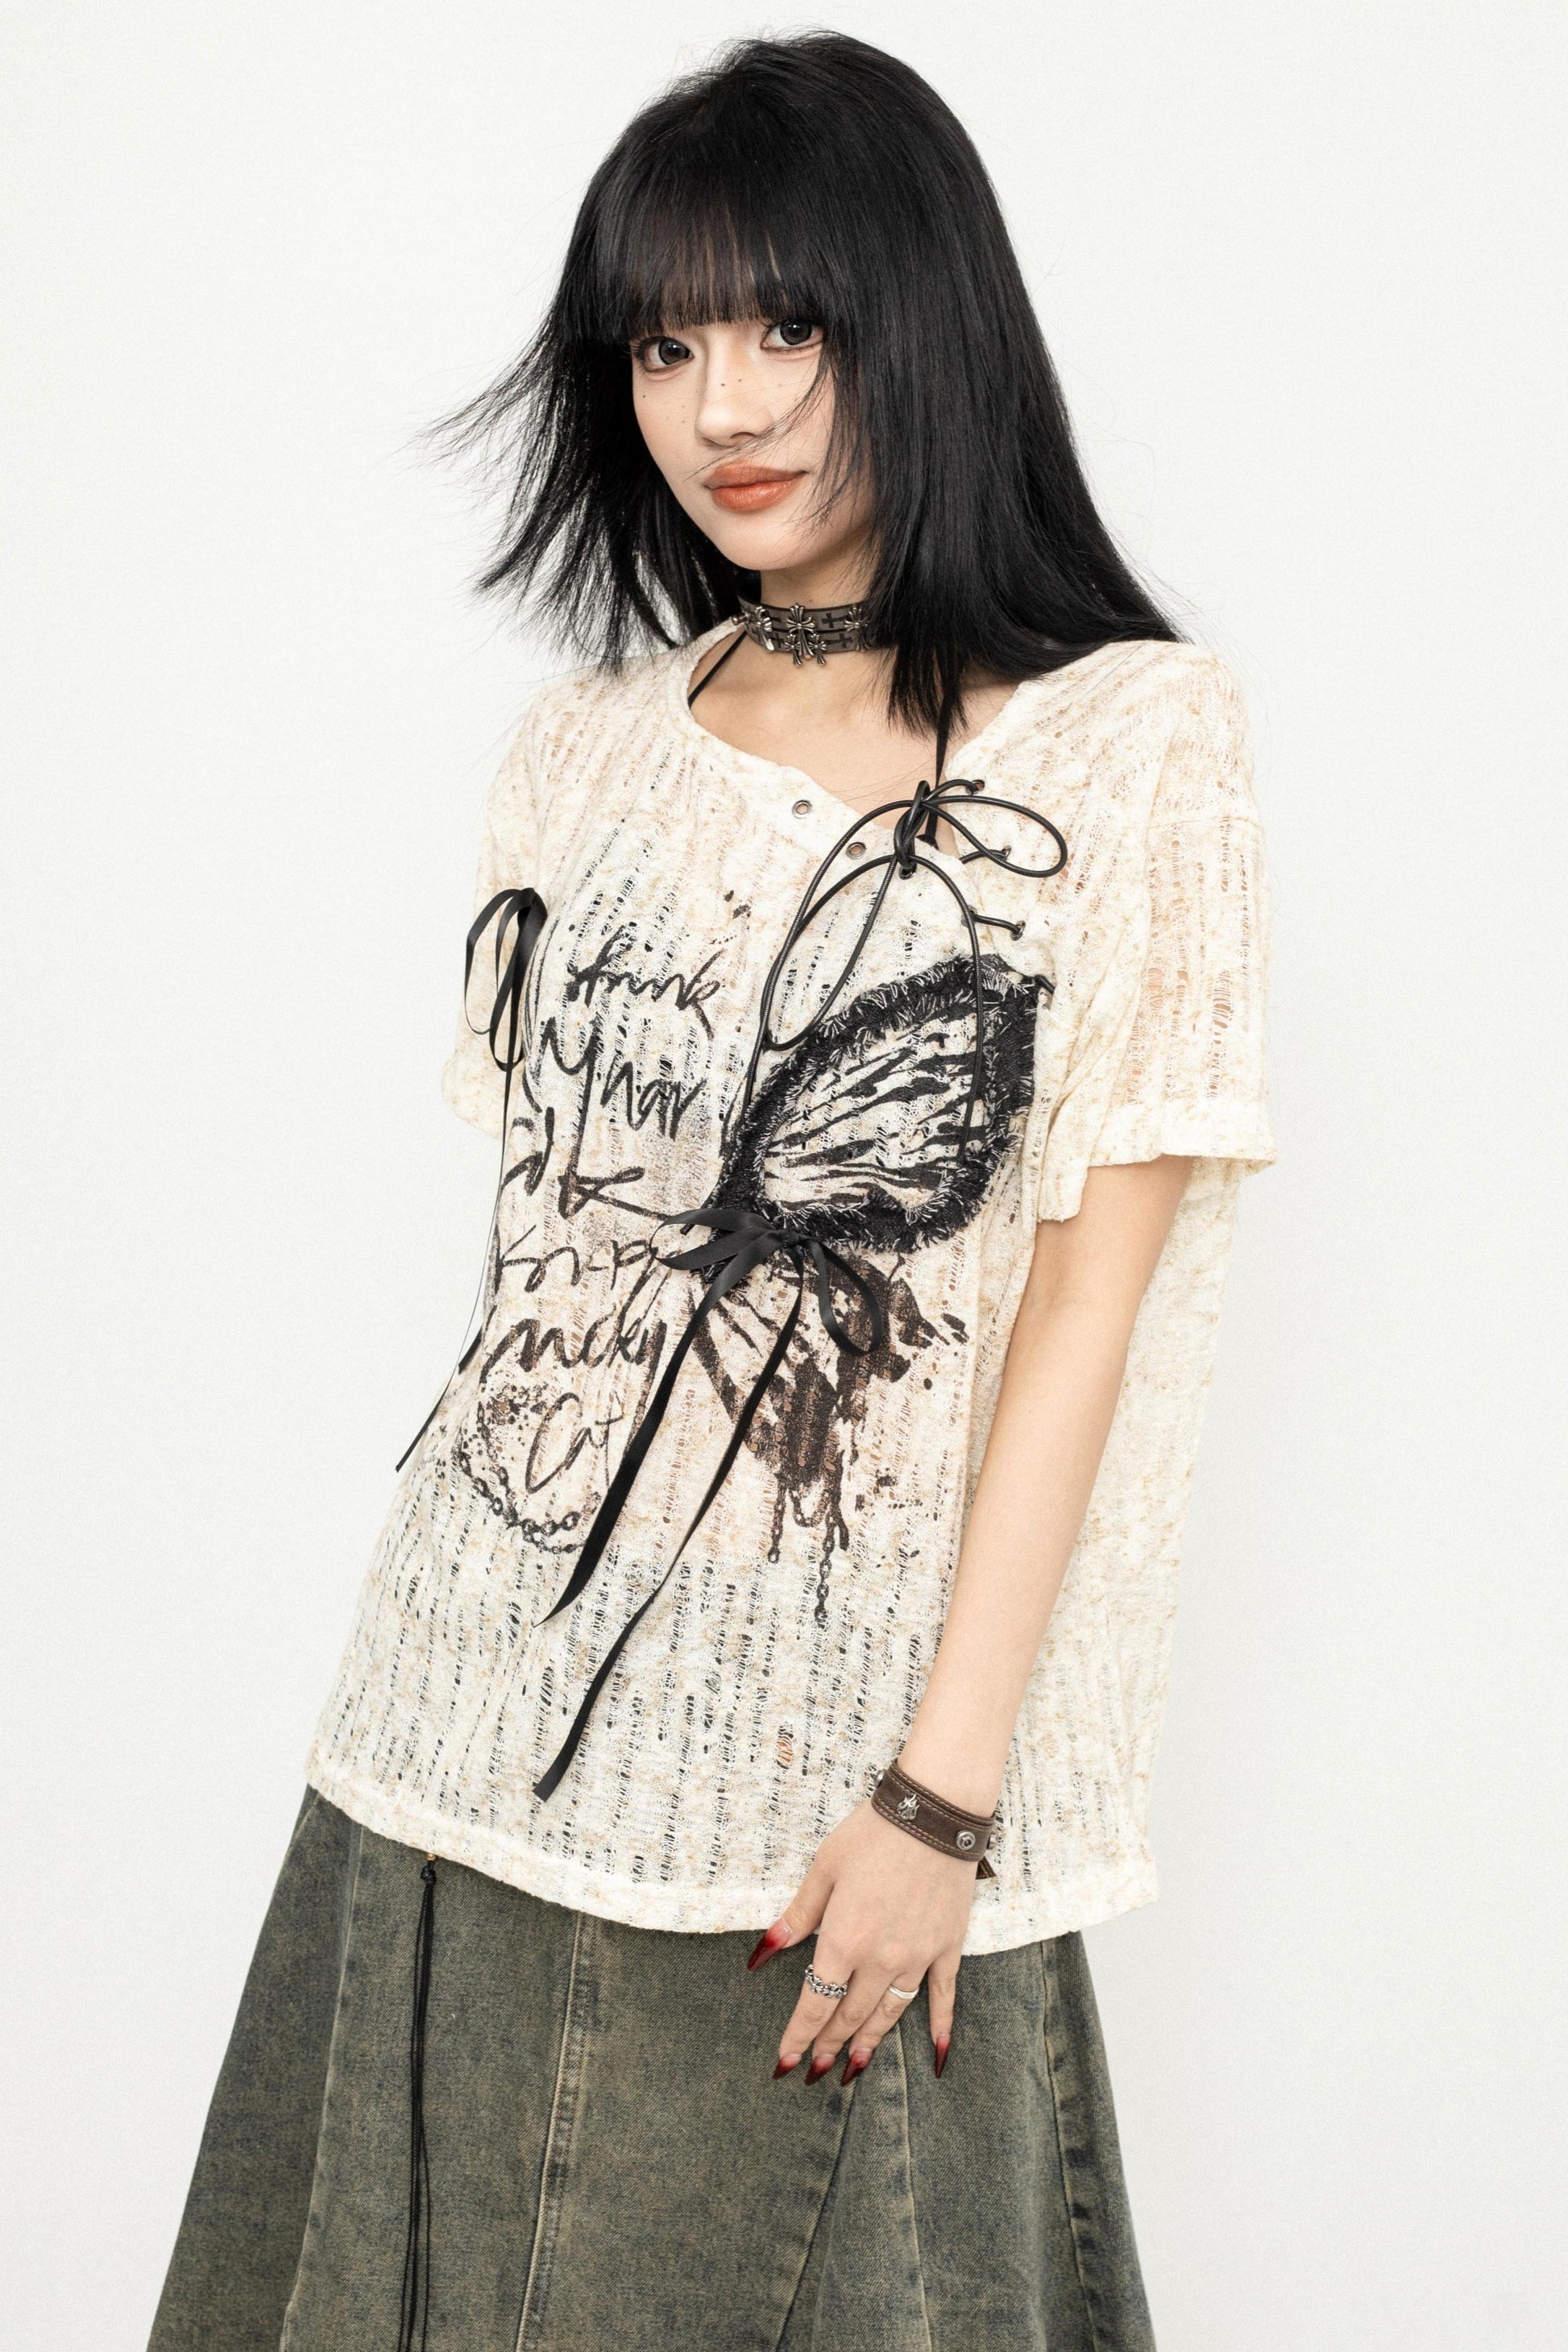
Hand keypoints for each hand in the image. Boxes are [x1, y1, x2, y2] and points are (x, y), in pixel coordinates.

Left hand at [747, 1799, 976, 2082]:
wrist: (932, 1812)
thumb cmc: (871, 1835)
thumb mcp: (823, 1869)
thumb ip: (796, 1917)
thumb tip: (761, 1955)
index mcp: (843, 1941)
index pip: (814, 2004)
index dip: (798, 2036)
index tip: (785, 2063)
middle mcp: (880, 1960)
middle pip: (849, 2015)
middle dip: (828, 2044)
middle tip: (815, 2069)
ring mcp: (917, 1958)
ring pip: (889, 2014)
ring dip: (869, 2043)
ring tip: (854, 2068)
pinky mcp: (947, 1949)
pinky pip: (943, 1999)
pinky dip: (940, 2030)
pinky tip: (938, 2059)